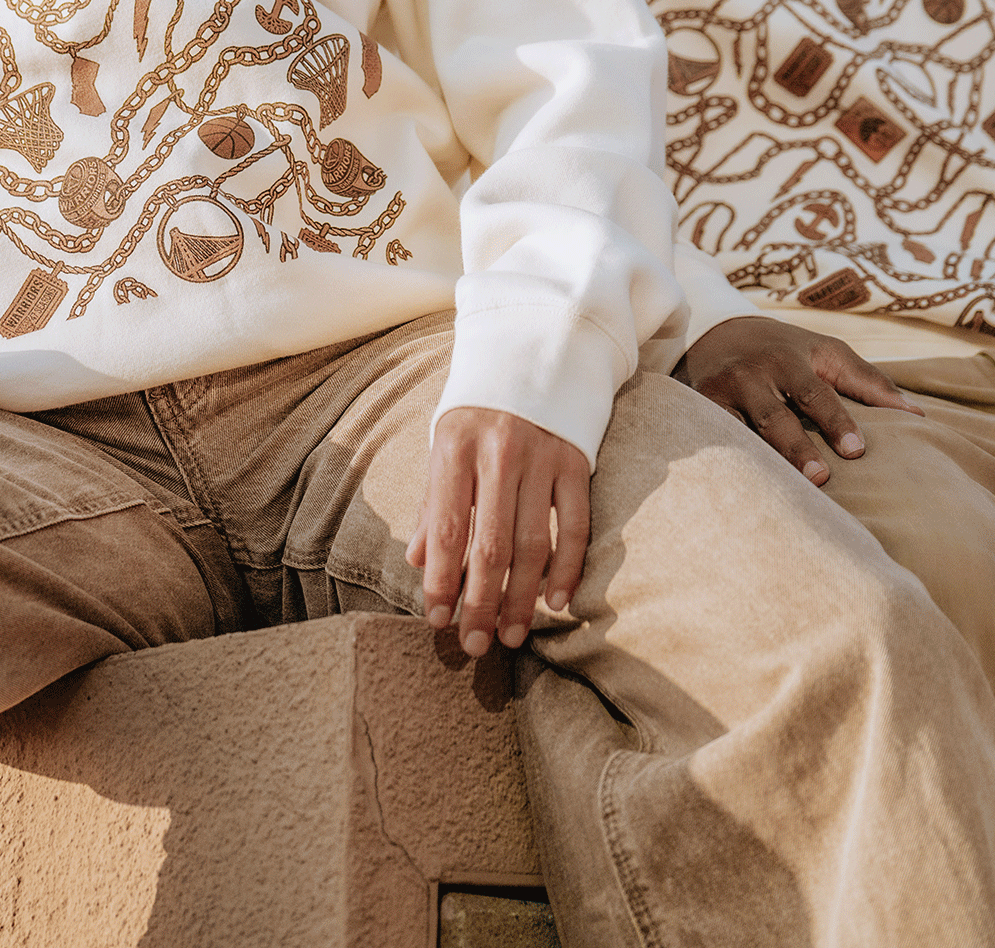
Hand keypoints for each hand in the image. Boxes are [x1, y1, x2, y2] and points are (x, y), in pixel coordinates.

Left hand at [408, 407, 589, 658]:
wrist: (535, 350)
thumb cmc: (479, 410)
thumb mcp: (445, 443)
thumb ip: (433, 502)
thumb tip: (417, 560)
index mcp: (456, 446)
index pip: (447, 526)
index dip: (442, 578)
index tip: (437, 620)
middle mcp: (500, 451)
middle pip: (490, 544)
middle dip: (480, 602)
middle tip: (475, 645)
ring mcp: (543, 456)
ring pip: (533, 543)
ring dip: (521, 597)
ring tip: (511, 634)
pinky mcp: (577, 460)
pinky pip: (575, 525)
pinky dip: (568, 568)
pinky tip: (556, 602)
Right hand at [675, 316, 920, 484]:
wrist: (716, 332)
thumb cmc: (787, 350)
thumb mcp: (827, 353)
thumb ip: (870, 382)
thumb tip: (917, 416)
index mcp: (788, 358)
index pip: (815, 392)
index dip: (836, 420)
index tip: (857, 450)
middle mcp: (751, 374)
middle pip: (774, 416)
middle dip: (796, 447)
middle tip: (821, 477)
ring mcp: (720, 395)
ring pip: (739, 432)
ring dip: (760, 461)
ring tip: (782, 493)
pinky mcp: (698, 412)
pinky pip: (712, 442)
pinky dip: (725, 463)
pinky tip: (740, 489)